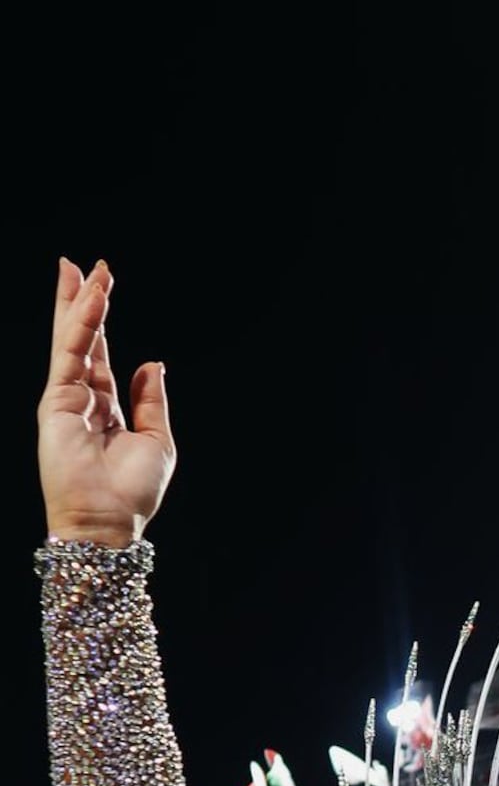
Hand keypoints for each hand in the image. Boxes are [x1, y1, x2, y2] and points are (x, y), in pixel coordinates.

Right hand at [38, 258, 174, 546]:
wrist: (109, 521)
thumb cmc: (132, 492)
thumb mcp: (156, 440)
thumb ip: (150, 400)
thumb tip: (152, 363)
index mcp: (106, 408)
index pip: (100, 355)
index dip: (101, 322)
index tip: (102, 286)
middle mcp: (82, 400)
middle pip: (80, 340)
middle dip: (81, 302)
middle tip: (83, 264)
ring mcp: (66, 399)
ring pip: (73, 341)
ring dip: (81, 303)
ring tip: (87, 269)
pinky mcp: (56, 402)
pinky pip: (71, 354)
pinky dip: (81, 325)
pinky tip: (91, 300)